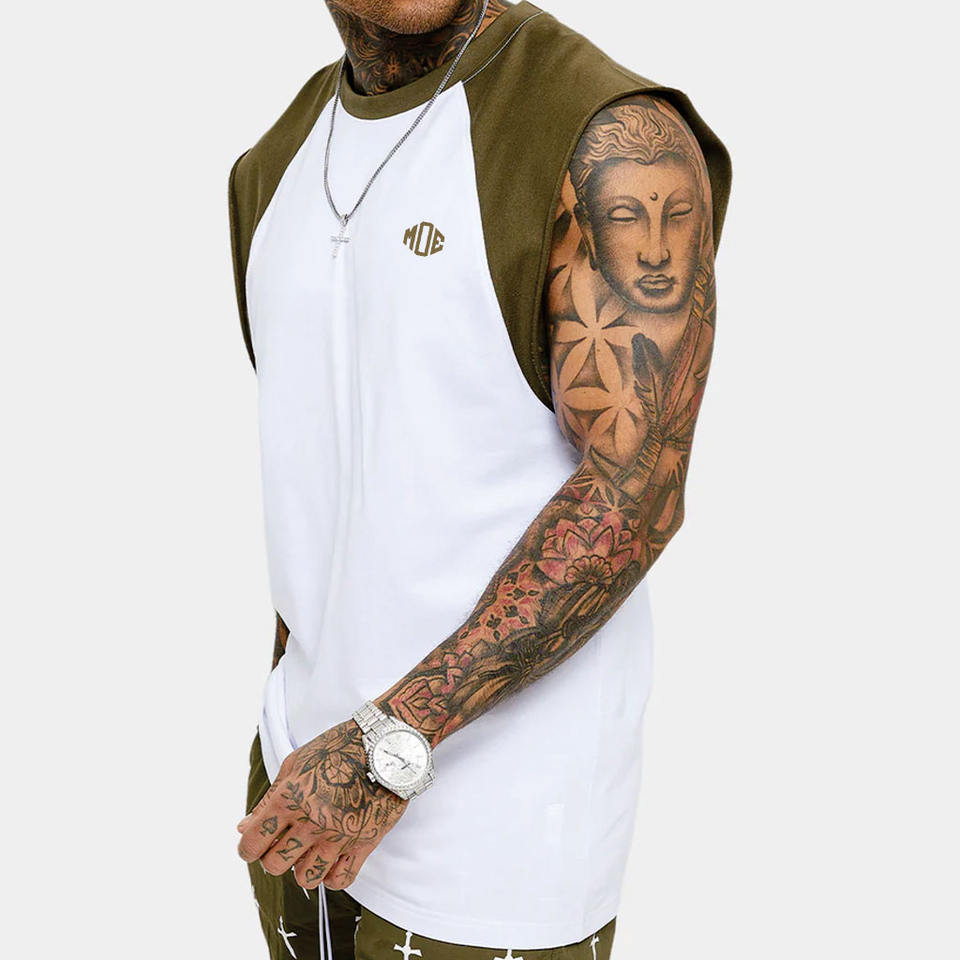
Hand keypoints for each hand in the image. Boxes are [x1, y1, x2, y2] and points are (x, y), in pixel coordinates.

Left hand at [236, 718, 408, 889]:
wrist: (385, 744)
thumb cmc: (339, 746)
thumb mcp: (296, 762)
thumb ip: (270, 797)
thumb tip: (245, 826)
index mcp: (289, 799)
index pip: (251, 843)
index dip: (248, 847)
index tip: (254, 843)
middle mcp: (311, 822)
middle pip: (274, 865)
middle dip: (273, 857)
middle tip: (284, 843)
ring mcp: (338, 836)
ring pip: (306, 879)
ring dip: (302, 868)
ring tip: (309, 851)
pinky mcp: (364, 843)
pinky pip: (341, 880)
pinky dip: (332, 877)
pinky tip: (331, 860)